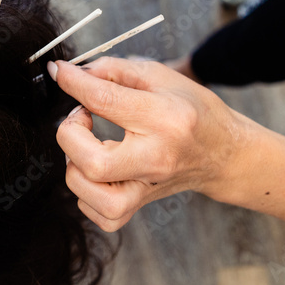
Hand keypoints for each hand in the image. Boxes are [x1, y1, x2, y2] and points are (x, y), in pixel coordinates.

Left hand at [49, 57, 252, 230]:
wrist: (224, 154)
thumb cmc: (192, 111)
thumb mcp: (160, 77)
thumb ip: (114, 70)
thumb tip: (74, 73)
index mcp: (164, 118)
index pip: (104, 101)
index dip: (73, 83)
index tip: (60, 72)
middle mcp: (156, 158)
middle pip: (93, 164)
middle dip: (70, 135)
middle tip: (81, 117)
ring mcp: (147, 187)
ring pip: (90, 194)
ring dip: (74, 166)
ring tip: (87, 146)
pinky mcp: (140, 206)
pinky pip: (100, 215)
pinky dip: (85, 194)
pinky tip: (95, 172)